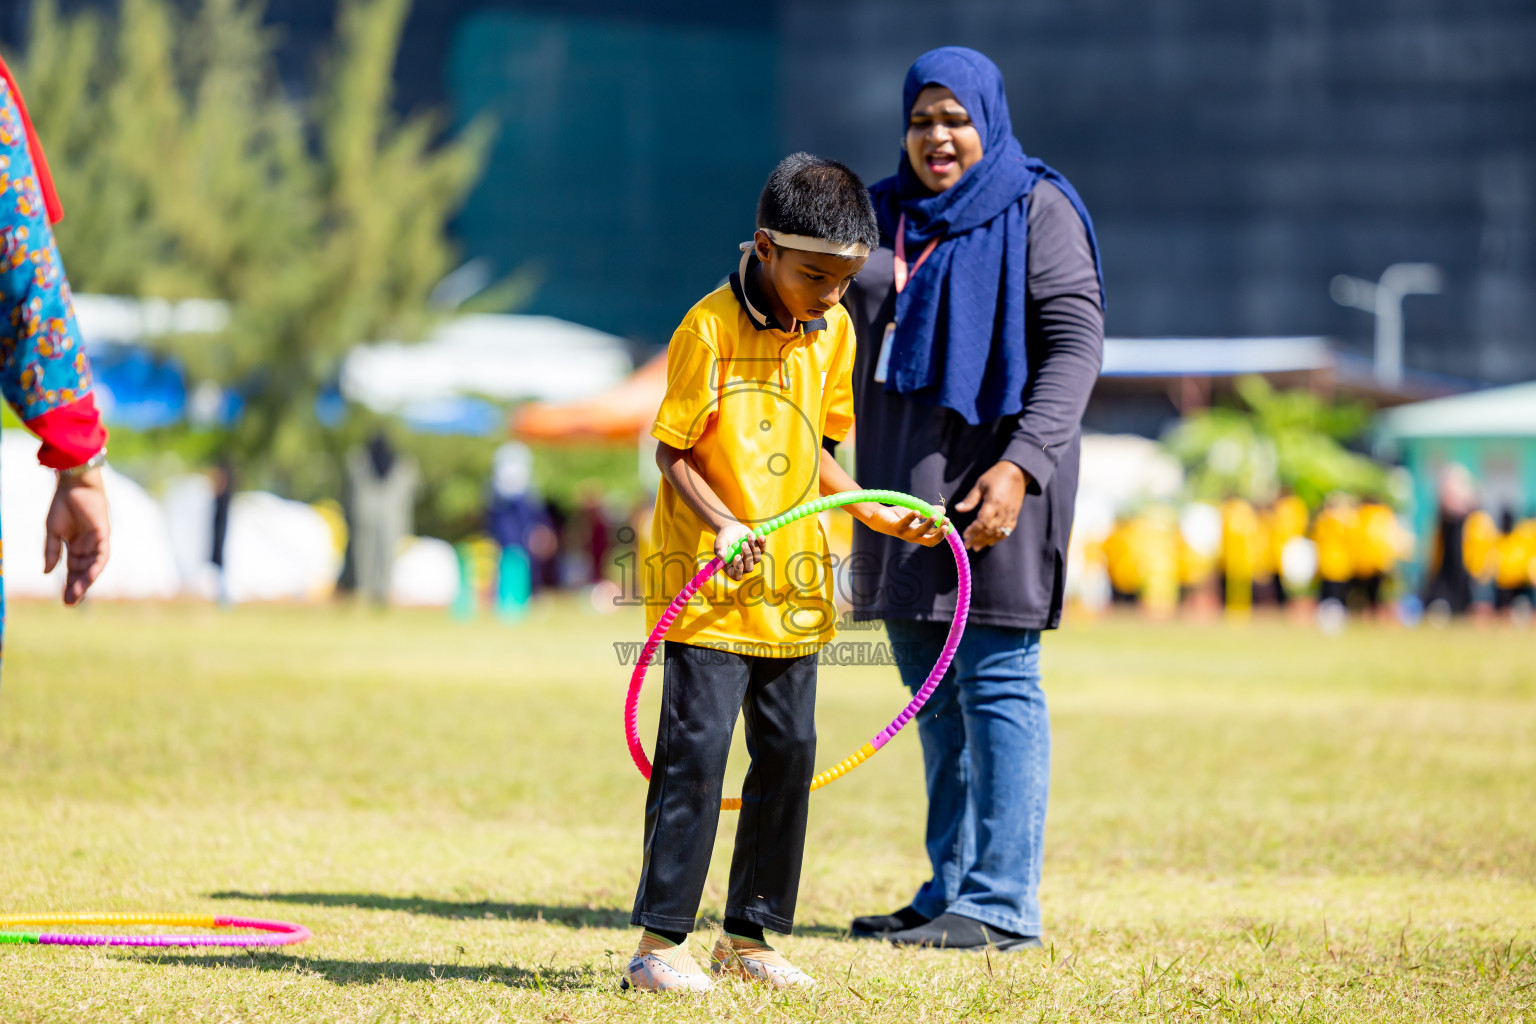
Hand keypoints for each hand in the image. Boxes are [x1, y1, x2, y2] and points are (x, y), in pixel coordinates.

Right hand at [45, 467, 111, 604]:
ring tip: (77, 594)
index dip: (69, 584)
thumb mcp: (53, 532)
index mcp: (75, 546)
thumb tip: (47, 572)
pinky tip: (89, 577)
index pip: (73, 570)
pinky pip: (102, 555)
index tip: (64, 600)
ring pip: (93, 566)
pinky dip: (96, 566)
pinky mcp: (104, 535)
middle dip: (77, 587)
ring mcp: (96, 541)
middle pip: (84, 571)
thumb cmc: (63, 505)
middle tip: (70, 603)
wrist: (72, 485)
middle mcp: (87, 546)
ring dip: (86, 580)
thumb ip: (52, 551)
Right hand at [715, 522, 764, 580]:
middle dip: (747, 555)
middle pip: (749, 568)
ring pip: (757, 559)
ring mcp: (751, 559)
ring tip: (749, 535)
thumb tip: (721, 556)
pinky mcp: (757, 552)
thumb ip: (720, 548)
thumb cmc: (724, 537)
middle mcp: (742, 566)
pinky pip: (762, 550)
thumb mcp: (720, 541)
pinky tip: (760, 536)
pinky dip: (762, 543)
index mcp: (730, 567)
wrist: (732, 528)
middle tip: (743, 543)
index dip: (738, 569)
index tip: (737, 556)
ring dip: (754, 547)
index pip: (736, 576)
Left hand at [863, 504, 948, 546]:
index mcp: (919, 534)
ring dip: (928, 525)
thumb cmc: (898, 516)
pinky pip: (904, 523)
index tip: (948, 521)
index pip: (934, 538)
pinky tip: (917, 512)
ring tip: (934, 516)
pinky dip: (911, 517)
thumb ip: (929, 511)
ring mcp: (904, 533)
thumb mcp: (917, 513)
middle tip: (945, 524)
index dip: (942, 533)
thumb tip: (944, 510)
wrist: (878, 516)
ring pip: (918, 533)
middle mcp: (912, 537)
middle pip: (929, 541)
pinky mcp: (895, 527)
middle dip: (939, 534)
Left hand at [954, 461, 1029, 551]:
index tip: (965, 535)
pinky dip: (998, 538)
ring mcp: (1011, 514)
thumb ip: (970, 499)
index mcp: (994, 502)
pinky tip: (990, 542)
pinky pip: (1007, 531)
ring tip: (976, 547)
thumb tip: (957, 509)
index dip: (974, 530)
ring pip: (998, 532)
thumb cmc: (996, 476)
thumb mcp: (981, 484)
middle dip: (978, 539)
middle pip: (990, 529)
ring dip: (987, 541)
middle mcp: (1003, 510)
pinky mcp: (1015, 515)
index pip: (983, 521)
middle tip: (968, 545)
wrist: (1017, 472)